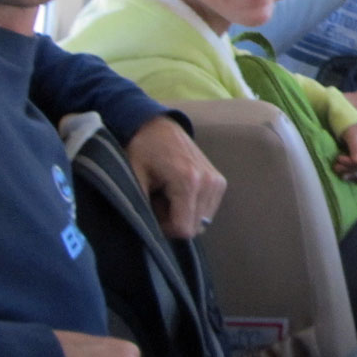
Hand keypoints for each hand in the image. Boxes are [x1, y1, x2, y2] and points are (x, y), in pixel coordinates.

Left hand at [125, 115, 226, 238]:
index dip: (165, 229)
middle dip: (175, 222)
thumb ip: (142, 206)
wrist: (159, 126)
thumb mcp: (135, 177)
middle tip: (159, 203)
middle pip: (195, 227)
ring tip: (169, 196)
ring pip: (202, 221)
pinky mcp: (220, 182)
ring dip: (184, 215)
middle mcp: (209, 182)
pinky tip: (180, 194)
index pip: (184, 229)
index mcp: (188, 181)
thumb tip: (148, 230)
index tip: (153, 214)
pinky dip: (193, 208)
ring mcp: (217, 182)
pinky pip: (208, 210)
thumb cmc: (144, 149)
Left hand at [333, 121, 356, 180]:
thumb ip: (355, 148)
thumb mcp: (352, 134)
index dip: (352, 163)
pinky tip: (349, 179)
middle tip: (336, 167)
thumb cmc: (351, 127)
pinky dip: (356, 177)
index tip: (339, 158)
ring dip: (351, 175)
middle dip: (350, 169)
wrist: (351, 126)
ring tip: (340, 174)